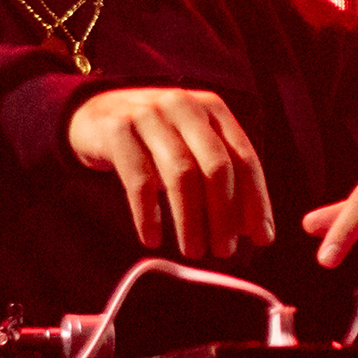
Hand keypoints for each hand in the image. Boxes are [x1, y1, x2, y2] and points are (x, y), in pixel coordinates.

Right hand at [68, 87, 274, 261]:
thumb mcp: (191, 143)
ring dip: (190, 220)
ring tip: (193, 251)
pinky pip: (138, 179)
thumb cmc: (155, 137)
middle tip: (224, 251)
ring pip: (180, 174)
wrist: (96, 113)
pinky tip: (153, 239)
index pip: (244, 157)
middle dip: (224, 214)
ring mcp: (149, 116)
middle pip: (215, 166)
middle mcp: (184, 107)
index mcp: (212, 109)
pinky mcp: (117, 131)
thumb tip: (249, 227)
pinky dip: (148, 214)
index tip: (261, 238)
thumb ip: (220, 175)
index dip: (255, 200)